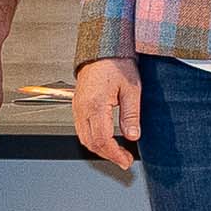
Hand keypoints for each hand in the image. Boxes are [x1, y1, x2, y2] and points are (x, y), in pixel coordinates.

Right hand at [69, 55, 146, 177]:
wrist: (102, 49)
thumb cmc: (117, 64)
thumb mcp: (132, 89)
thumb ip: (131, 115)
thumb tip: (133, 136)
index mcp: (95, 105)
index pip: (102, 139)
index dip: (115, 154)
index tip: (126, 161)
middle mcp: (82, 108)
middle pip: (91, 142)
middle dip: (108, 155)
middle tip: (124, 160)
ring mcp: (77, 107)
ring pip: (84, 138)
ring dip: (100, 149)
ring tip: (117, 153)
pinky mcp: (77, 105)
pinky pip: (81, 129)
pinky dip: (93, 139)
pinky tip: (106, 140)